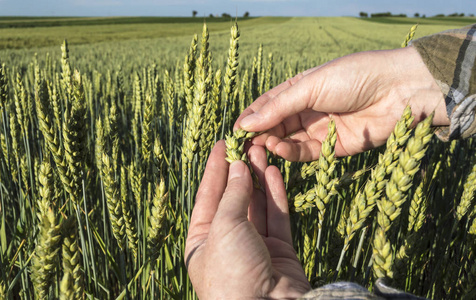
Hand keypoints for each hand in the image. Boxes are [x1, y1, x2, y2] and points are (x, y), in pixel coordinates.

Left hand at [185, 141, 309, 298]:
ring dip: (258, 178)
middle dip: (240, 170)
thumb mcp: (224, 227)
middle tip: (246, 143)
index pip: (207, 197)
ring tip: (261, 151)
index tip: (223, 144)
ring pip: (256, 205)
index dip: (215, 169)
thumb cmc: (231, 272)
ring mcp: (254, 247)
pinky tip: (274, 172)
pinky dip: (275, 195)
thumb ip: (233, 194)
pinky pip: (276, 217)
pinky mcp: (279, 251)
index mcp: (202, 242)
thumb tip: (237, 166)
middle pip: (233, 199)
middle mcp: (227, 243)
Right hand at [235, 46, 448, 161]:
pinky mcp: (333, 148)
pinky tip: (278, 148)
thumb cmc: (353, 76)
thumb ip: (278, 107)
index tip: (234, 131)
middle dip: (259, 135)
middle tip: (243, 145)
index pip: (267, 106)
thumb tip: (244, 123)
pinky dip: (290, 153)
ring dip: (272, 144)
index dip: (250, 118)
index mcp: (299, 89)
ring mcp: (320, 130)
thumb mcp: (309, 86)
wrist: (398, 90)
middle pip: (275, 126)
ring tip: (260, 146)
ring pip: (288, 141)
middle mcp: (307, 110)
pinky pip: (306, 153)